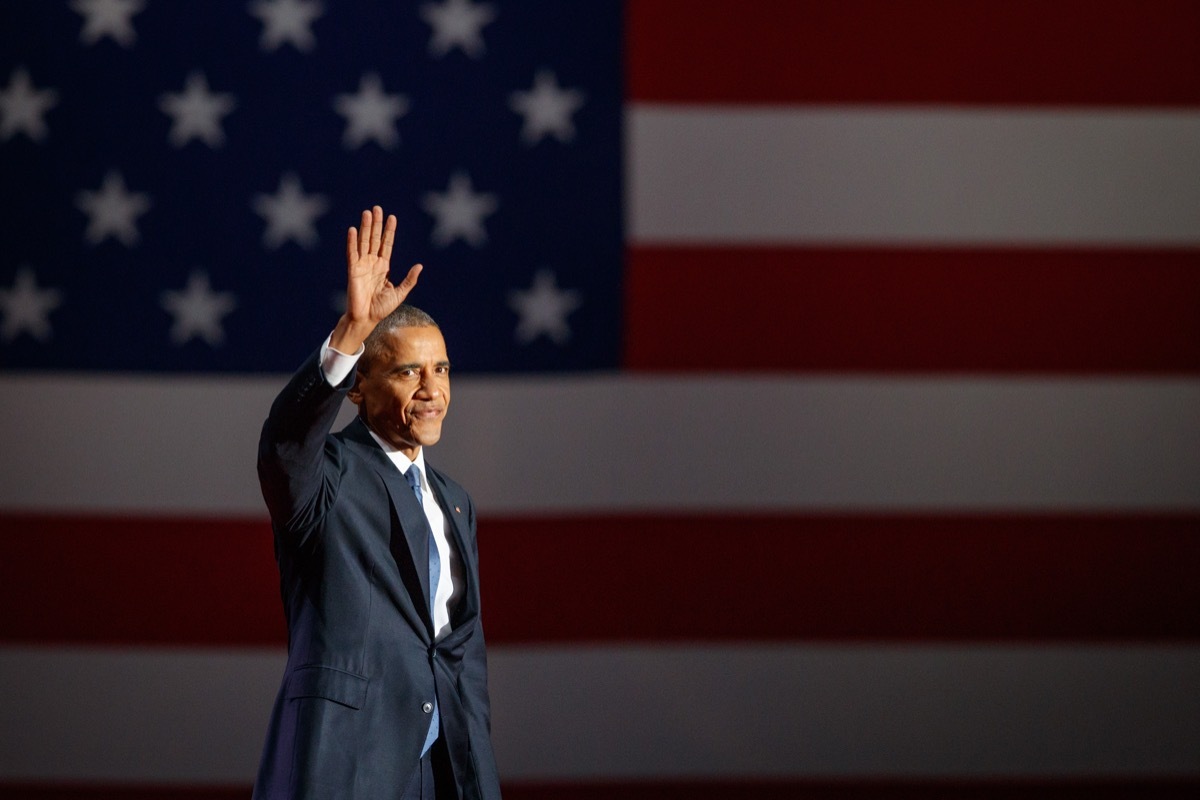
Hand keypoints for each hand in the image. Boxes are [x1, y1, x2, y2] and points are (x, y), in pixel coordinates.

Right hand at [332, 206, 421, 351]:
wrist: (367, 319)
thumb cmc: (382, 308)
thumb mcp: (400, 293)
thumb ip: (409, 279)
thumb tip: (420, 266)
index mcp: (383, 267)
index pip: (386, 244)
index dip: (389, 231)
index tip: (392, 217)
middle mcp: (372, 263)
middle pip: (374, 239)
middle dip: (376, 224)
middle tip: (377, 208)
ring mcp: (362, 265)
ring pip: (364, 242)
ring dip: (365, 227)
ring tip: (367, 213)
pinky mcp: (353, 270)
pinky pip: (352, 253)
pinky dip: (352, 241)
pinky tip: (353, 230)